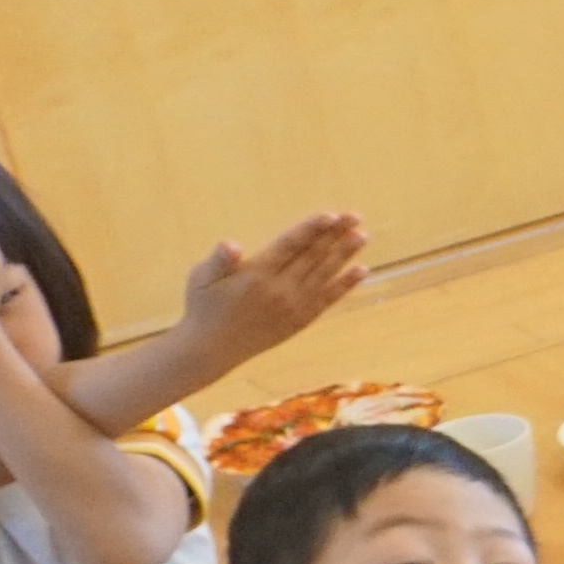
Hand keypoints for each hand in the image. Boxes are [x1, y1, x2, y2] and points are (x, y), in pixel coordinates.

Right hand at [178, 211, 368, 368]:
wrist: (212, 348)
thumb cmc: (204, 306)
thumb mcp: (201, 278)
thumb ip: (219, 260)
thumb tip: (230, 245)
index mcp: (256, 274)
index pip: (291, 246)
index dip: (312, 229)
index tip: (331, 215)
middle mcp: (280, 289)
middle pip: (313, 256)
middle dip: (335, 234)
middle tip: (355, 215)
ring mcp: (293, 306)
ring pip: (325, 274)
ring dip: (345, 254)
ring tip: (362, 235)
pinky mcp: (300, 320)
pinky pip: (328, 299)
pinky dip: (346, 284)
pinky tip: (362, 270)